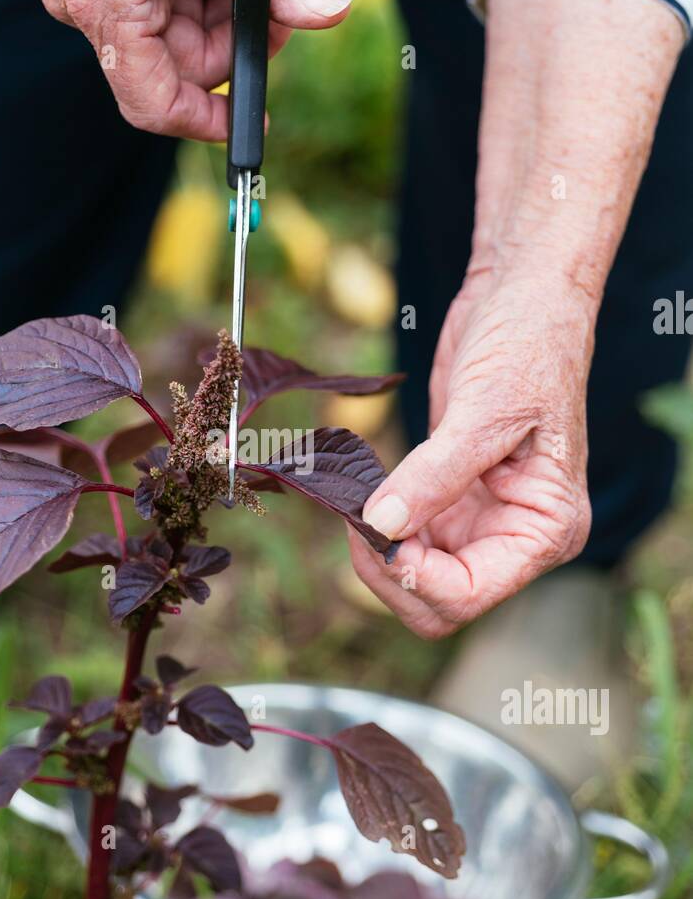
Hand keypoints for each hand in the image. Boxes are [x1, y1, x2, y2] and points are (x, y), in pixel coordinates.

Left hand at [350, 267, 593, 637]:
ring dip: (377, 549)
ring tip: (353, 499)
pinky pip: (403, 536)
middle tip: (355, 519)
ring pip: (414, 576)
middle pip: (438, 602)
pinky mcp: (448, 498)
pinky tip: (359, 490)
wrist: (522, 296)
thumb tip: (382, 526)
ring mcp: (479, 520)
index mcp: (546, 530)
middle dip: (391, 571)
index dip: (414, 576)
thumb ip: (435, 475)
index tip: (376, 529)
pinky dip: (375, 523)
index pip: (470, 595)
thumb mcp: (484, 411)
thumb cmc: (528, 346)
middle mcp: (515, 537)